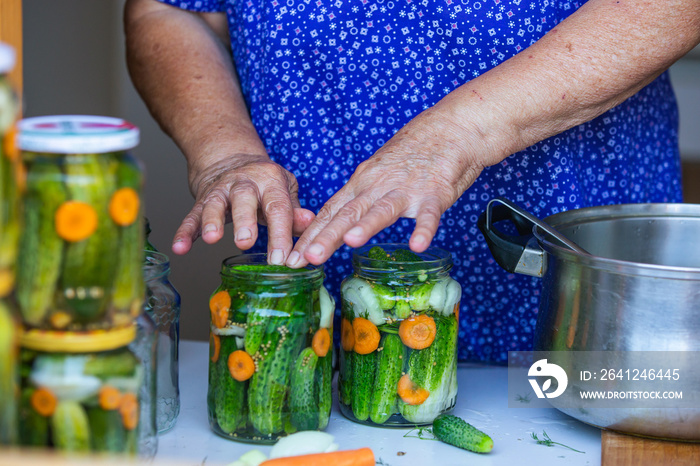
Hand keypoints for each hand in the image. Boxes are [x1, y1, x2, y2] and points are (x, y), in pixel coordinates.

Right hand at [172, 154, 314, 263]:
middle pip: (244, 199)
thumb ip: (295, 211)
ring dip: (212, 221)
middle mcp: (245, 182)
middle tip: (246, 242)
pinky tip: (180, 247)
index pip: (277, 207)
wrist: (232, 160)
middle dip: (244, 220)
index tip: (281, 258)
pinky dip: (185, 232)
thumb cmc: (265, 184)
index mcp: (270, 181)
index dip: (280, 233)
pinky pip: (191, 215)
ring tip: (212, 239)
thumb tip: (309, 224)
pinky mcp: (202, 199)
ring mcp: (221, 190)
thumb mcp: (285, 191)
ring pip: (215, 204)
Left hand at [286, 104, 498, 266]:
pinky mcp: (436, 193)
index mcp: (362, 182)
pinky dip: (423, 228)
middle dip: (324, 237)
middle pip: (348, 213)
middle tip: (305, 258)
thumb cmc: (414, 154)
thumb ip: (361, 199)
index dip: (310, 235)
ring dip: (366, 226)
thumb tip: (340, 225)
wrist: (450, 128)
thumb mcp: (378, 174)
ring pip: (382, 209)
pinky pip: (429, 214)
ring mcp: (406, 189)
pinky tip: (416, 244)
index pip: (331, 211)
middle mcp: (378, 185)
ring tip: (350, 242)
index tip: (292, 257)